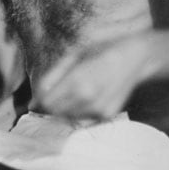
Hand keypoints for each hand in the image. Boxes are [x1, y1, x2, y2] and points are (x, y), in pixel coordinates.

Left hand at [35, 37, 150, 120]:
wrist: (136, 56)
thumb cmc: (100, 51)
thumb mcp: (73, 57)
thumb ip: (51, 78)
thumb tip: (33, 102)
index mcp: (77, 81)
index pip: (46, 101)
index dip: (39, 97)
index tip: (42, 90)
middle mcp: (88, 98)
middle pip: (54, 111)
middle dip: (50, 102)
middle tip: (58, 88)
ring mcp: (99, 109)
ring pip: (66, 116)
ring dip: (64, 106)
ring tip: (75, 88)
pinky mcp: (107, 115)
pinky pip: (81, 118)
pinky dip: (78, 110)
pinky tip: (87, 95)